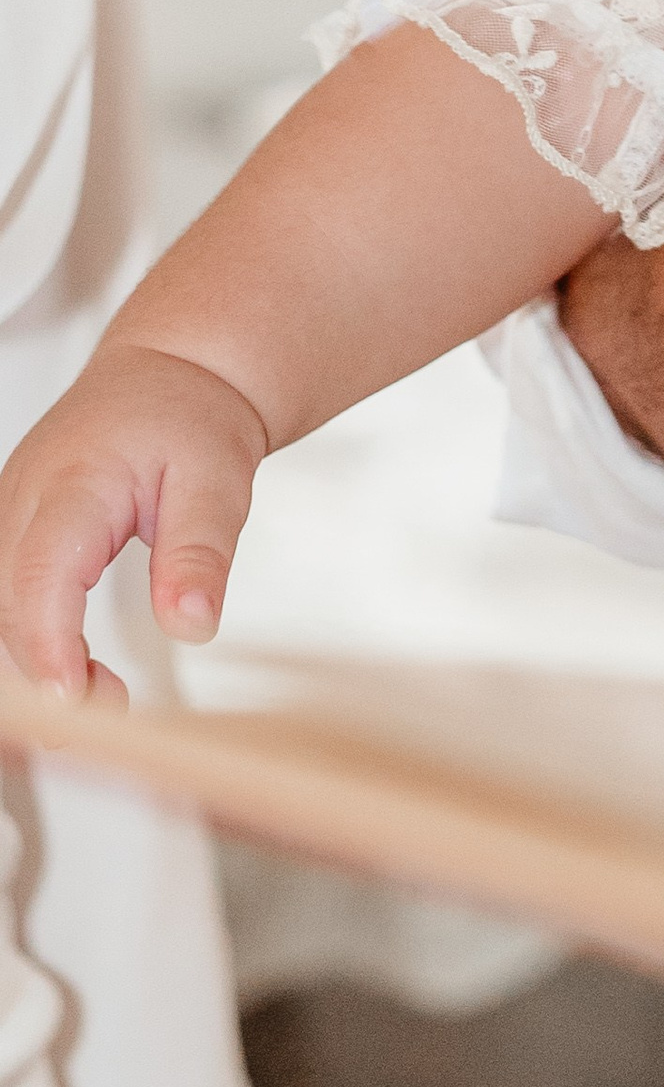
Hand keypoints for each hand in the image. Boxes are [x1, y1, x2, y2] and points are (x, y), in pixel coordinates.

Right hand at [0, 342, 266, 703]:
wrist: (169, 374)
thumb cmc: (189, 415)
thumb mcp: (218, 477)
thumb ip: (201, 551)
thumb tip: (192, 623)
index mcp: (74, 481)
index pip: (41, 575)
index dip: (48, 645)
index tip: (74, 700)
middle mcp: (24, 499)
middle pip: (10, 604)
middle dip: (47, 671)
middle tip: (113, 712)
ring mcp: (10, 515)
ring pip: (4, 608)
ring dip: (41, 662)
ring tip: (107, 699)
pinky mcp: (15, 533)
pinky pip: (10, 598)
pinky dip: (36, 640)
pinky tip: (78, 675)